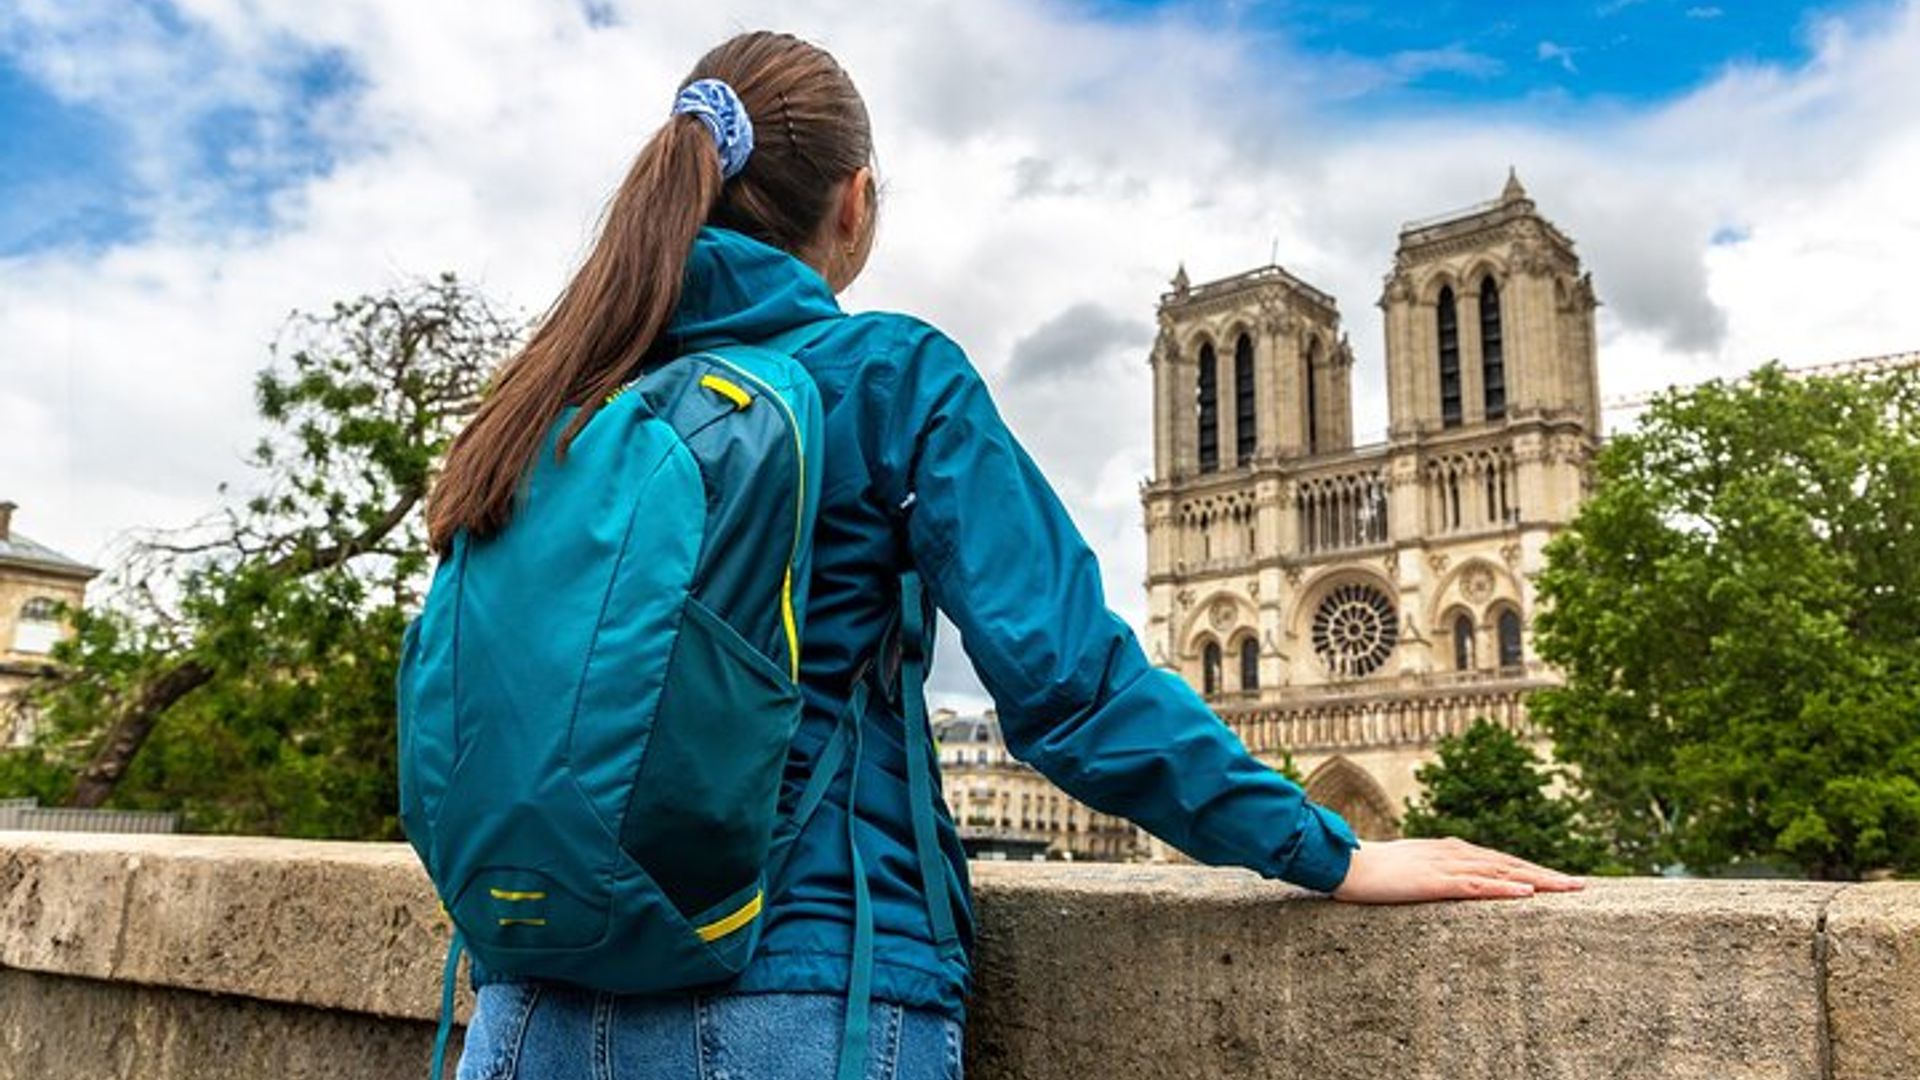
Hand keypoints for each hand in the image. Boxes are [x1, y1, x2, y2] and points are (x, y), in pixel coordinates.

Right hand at [1331, 837, 1584, 903]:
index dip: (1530, 870)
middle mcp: (1455, 853)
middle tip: (1581, 885)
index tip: (1557, 880)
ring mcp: (1447, 866)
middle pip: (1511, 863)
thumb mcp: (1410, 870)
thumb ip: (1432, 873)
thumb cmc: (1372, 870)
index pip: (1500, 860)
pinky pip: (1477, 885)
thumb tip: (1446, 884)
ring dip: (1539, 879)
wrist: (1345, 864)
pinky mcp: (1436, 881)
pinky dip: (1505, 887)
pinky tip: (1527, 893)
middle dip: (1547, 875)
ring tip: (1569, 888)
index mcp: (1450, 851)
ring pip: (1503, 872)